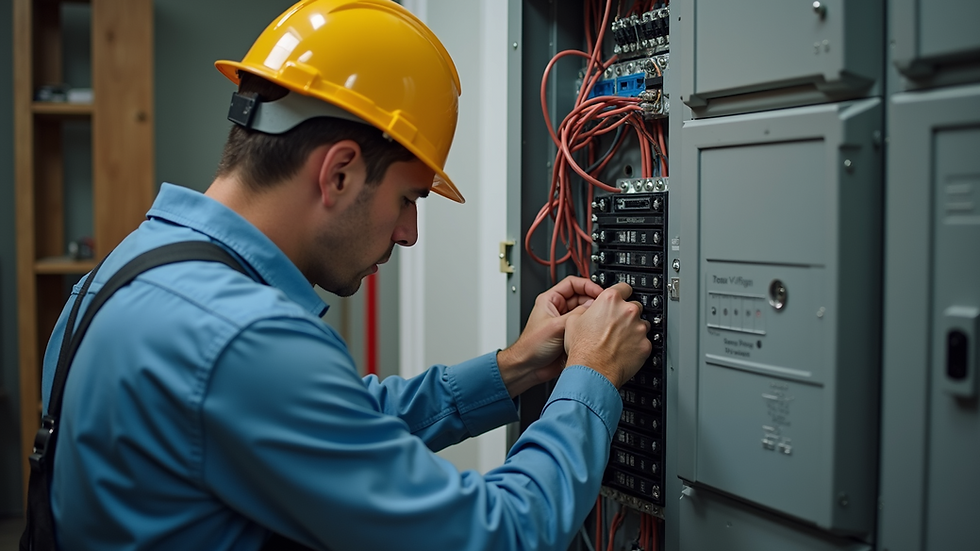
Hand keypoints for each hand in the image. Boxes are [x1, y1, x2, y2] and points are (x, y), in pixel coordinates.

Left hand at [497, 276, 603, 396]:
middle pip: (582, 297)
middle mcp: (558, 309)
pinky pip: (585, 327)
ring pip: (585, 312)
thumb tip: (594, 305)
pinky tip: (596, 330)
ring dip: (592, 314)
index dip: (587, 285)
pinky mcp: (571, 335)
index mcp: (550, 300)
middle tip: (604, 305)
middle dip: (593, 300)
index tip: (600, 291)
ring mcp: (565, 322)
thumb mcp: (555, 326)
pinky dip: (592, 327)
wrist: (529, 368)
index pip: (572, 283)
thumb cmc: (531, 346)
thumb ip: (576, 315)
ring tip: (601, 317)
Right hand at [564, 282, 650, 388]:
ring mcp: (639, 328)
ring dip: (633, 329)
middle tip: (615, 326)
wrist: (592, 372)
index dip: (621, 293)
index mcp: (610, 300)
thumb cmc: (583, 349)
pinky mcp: (645, 344)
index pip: (624, 287)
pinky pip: (644, 341)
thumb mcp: (573, 321)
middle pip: (634, 305)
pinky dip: (637, 345)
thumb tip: (589, 309)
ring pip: (641, 324)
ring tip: (619, 340)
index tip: (620, 298)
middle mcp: (628, 310)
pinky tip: (624, 351)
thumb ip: (586, 310)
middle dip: (626, 314)